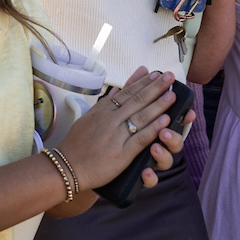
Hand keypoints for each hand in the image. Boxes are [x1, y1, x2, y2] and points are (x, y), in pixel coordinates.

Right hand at [57, 68, 183, 190]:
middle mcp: (110, 120)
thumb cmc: (76, 144)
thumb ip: (105, 103)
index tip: (156, 73)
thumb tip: (117, 87)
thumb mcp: (87, 117)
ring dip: (159, 104)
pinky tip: (166, 120)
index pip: (127, 92)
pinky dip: (154, 128)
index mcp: (103, 111)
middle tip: (170, 77)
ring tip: (172, 95)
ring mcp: (116, 136)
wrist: (67, 167)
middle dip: (156, 87)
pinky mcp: (122, 154)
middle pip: (137, 100)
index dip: (143, 82)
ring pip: (141, 116)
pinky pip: (140, 138)